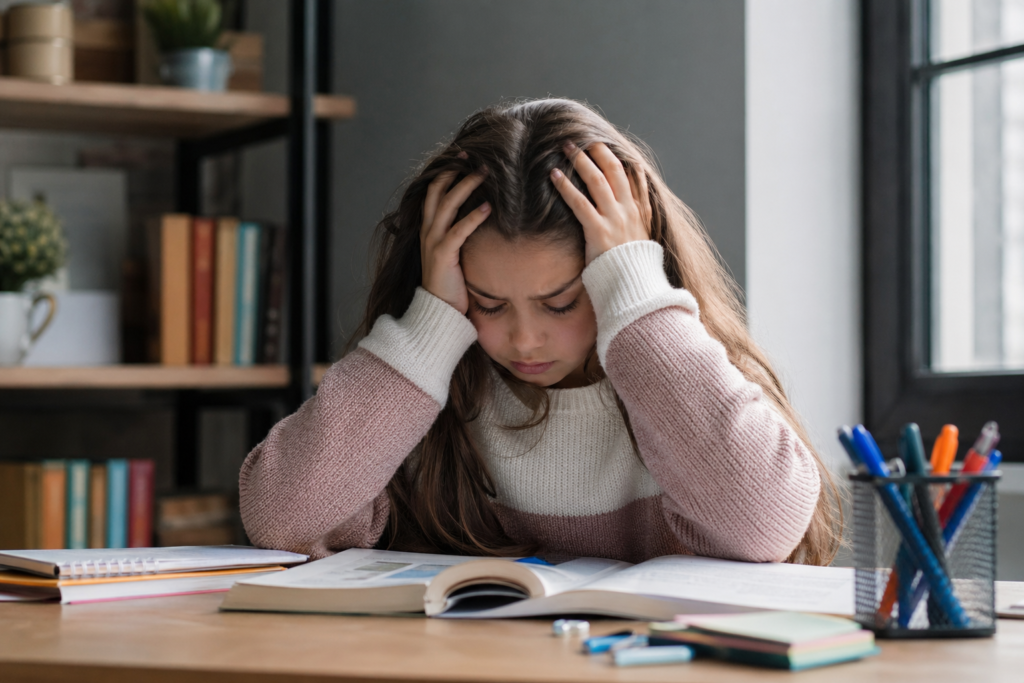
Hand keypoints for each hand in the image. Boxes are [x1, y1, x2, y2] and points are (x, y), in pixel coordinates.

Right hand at [420, 167, 490, 313]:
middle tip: (476, 157)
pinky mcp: (442, 255)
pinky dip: (473, 217)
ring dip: (466, 186)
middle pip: (438, 191)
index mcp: (429, 228)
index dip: (447, 172)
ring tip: (485, 173)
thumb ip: (461, 234)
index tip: (464, 156)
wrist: (438, 310)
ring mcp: (433, 242)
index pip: (434, 192)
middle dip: (456, 171)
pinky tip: (488, 207)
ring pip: (447, 204)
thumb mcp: (454, 253)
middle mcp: (428, 231)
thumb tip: (484, 216)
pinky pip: (458, 231)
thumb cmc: (451, 283)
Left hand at [550, 142, 650, 264]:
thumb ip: (637, 220)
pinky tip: (554, 175)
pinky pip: (580, 203)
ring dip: (580, 161)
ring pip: (597, 181)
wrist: (634, 285)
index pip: (631, 175)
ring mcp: (614, 219)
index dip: (617, 158)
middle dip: (598, 152)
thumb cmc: (632, 266)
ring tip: (566, 148)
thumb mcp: (642, 239)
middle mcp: (628, 210)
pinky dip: (566, 186)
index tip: (604, 145)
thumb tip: (629, 210)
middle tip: (583, 139)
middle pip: (614, 170)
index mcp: (639, 211)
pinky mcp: (599, 230)